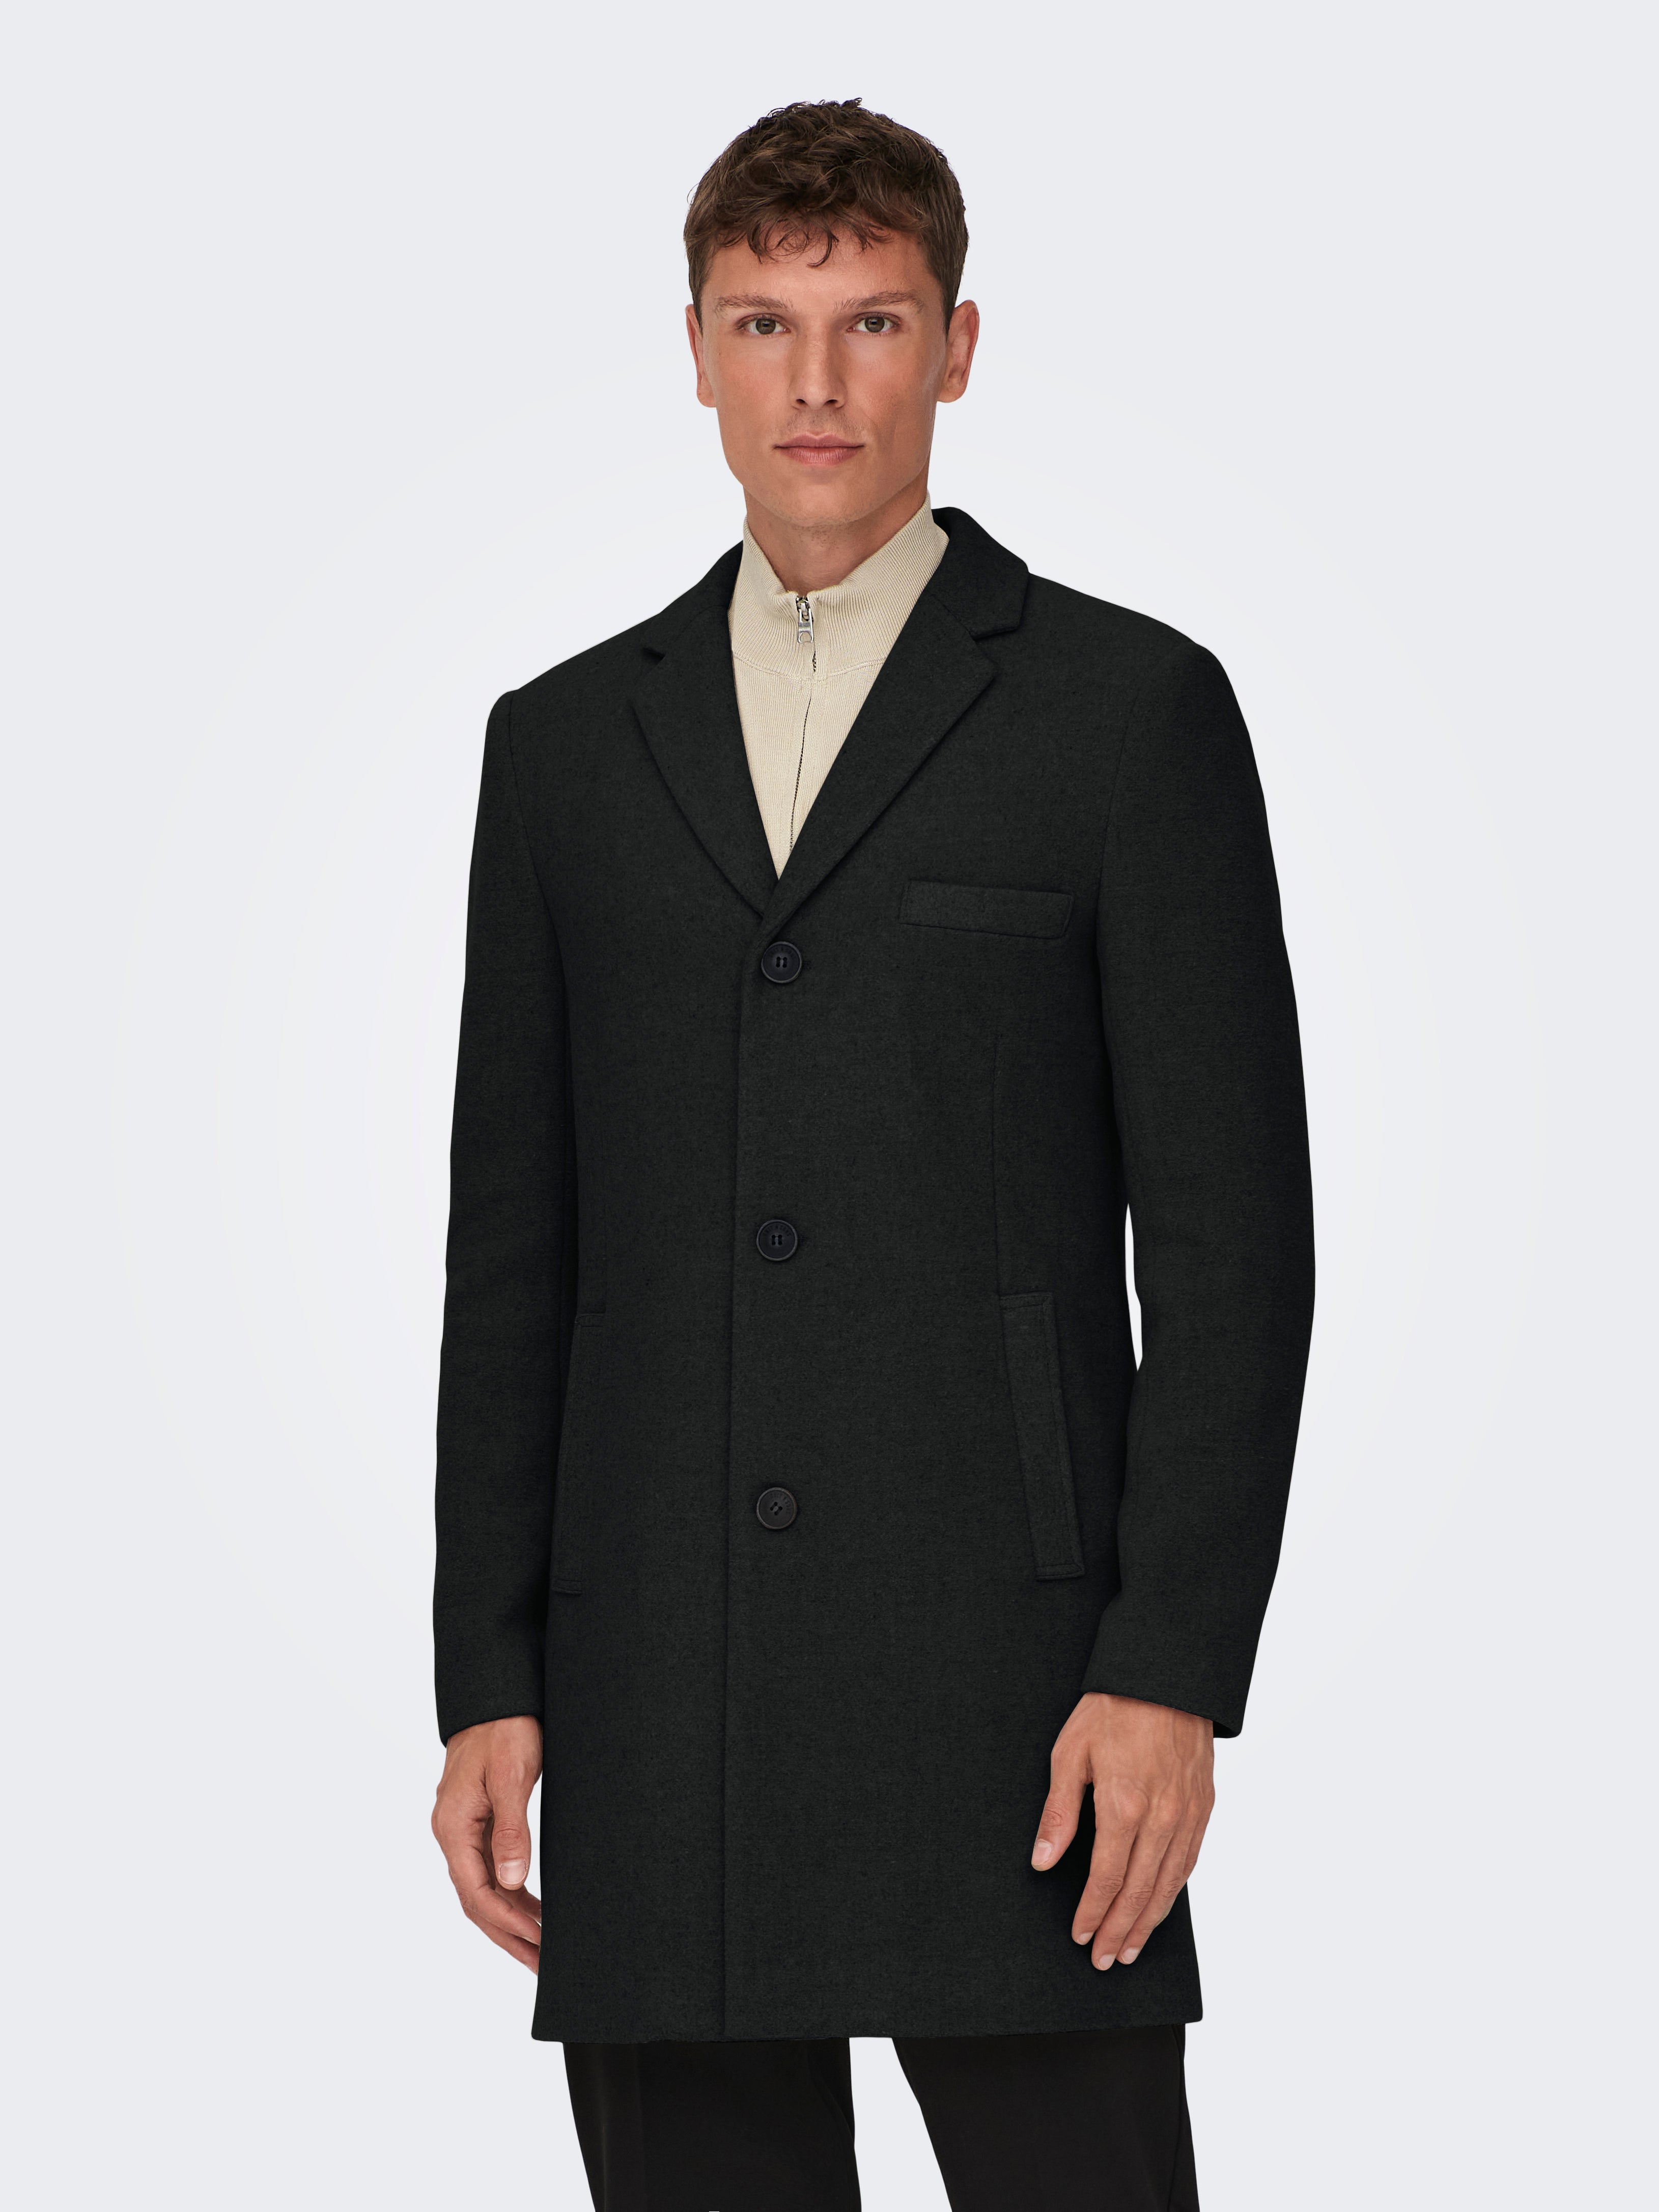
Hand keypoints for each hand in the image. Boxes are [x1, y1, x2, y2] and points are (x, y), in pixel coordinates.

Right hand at [431, 1715, 543, 1971]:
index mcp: (454, 1827)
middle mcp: (453, 1833)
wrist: (496, 1695)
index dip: (508, 1922)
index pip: (477, 1892)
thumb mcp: (511, 1776)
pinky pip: (490, 1871)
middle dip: (509, 1936)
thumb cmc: (505, 1728)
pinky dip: (511, 1896)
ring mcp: (463, 1830)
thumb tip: (513, 1883)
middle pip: (476, 1901)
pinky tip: (533, 1909)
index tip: (538, 1942)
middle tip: (542, 1966)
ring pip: (483, 1890)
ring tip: (542, 1950)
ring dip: (511, 1921)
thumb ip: (510, 1830)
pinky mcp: (478, 1823)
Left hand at [1031, 1692, 1213, 1968]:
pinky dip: (1173, 1891)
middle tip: (1104, 1959)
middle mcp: (1161, 1817)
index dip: (1092, 1913)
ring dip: (1148, 1921)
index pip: (1107, 1879)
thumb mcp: (1070, 1752)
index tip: (1079, 1935)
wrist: (1166, 1674)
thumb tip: (1043, 1862)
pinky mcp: (1203, 1806)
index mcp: (1124, 1805)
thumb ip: (1059, 1813)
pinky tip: (1161, 1905)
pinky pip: (1190, 1861)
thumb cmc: (1113, 1708)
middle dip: (1119, 1930)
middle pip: (1139, 1892)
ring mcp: (1187, 1814)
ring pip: (1169, 1884)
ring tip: (1130, 1948)